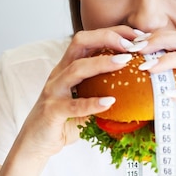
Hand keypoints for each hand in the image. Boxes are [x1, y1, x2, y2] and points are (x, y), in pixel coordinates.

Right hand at [14, 26, 146, 159]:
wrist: (36, 143)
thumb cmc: (65, 119)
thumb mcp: (86, 97)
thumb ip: (104, 87)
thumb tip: (139, 83)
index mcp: (68, 66)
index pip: (89, 38)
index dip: (113, 32)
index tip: (136, 35)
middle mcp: (60, 73)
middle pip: (80, 42)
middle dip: (107, 38)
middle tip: (131, 44)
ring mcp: (54, 91)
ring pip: (76, 69)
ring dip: (102, 63)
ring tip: (125, 61)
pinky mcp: (52, 111)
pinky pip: (73, 105)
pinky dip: (92, 102)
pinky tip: (110, 102)